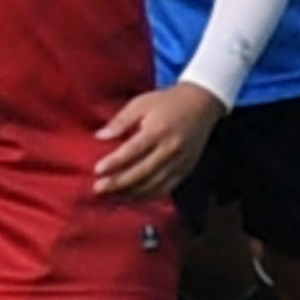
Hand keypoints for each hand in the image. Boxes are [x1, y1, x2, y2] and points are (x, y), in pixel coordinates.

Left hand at [91, 82, 224, 202]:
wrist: (201, 105)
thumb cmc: (167, 102)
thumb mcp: (141, 103)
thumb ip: (121, 120)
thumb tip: (100, 136)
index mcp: (158, 130)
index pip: (134, 150)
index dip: (115, 162)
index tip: (97, 170)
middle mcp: (170, 149)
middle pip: (143, 172)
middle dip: (119, 183)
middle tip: (98, 188)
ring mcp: (180, 162)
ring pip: (154, 185)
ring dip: (131, 193)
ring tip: (112, 196)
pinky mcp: (186, 170)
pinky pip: (166, 189)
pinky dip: (148, 196)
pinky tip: (133, 197)